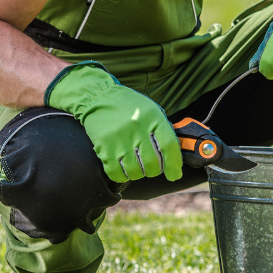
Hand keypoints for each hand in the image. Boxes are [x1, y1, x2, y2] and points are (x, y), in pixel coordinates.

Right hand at [47, 63, 182, 182]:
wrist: (97, 97)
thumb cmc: (127, 105)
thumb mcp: (151, 109)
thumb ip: (163, 129)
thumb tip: (174, 155)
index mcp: (152, 117)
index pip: (169, 146)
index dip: (174, 165)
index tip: (174, 174)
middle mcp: (136, 128)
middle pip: (152, 164)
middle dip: (154, 170)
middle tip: (151, 167)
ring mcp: (119, 139)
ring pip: (135, 172)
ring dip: (138, 173)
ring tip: (136, 164)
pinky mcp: (103, 147)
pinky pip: (116, 173)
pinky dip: (122, 175)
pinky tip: (123, 168)